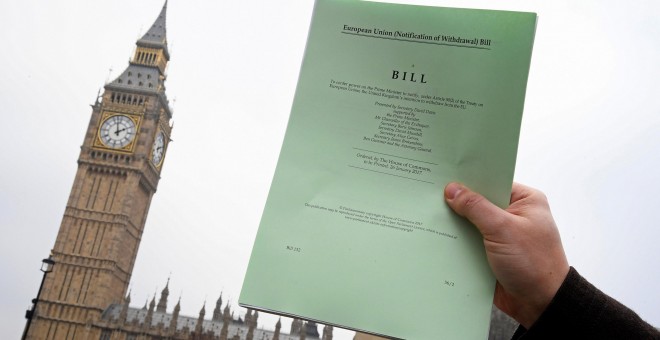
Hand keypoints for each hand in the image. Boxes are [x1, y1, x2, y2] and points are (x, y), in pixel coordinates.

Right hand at [444, 182, 568, 327]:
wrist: (540, 305)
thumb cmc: (533, 263)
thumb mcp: (503, 229)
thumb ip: (476, 207)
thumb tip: (452, 189)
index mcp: (525, 200)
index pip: (492, 181)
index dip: (469, 178)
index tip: (445, 174)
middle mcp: (514, 214)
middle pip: (479, 201)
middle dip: (458, 202)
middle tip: (430, 193)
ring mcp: (502, 234)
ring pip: (471, 222)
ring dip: (455, 223)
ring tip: (426, 213)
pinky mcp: (491, 252)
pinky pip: (469, 241)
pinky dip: (456, 240)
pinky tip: (435, 236)